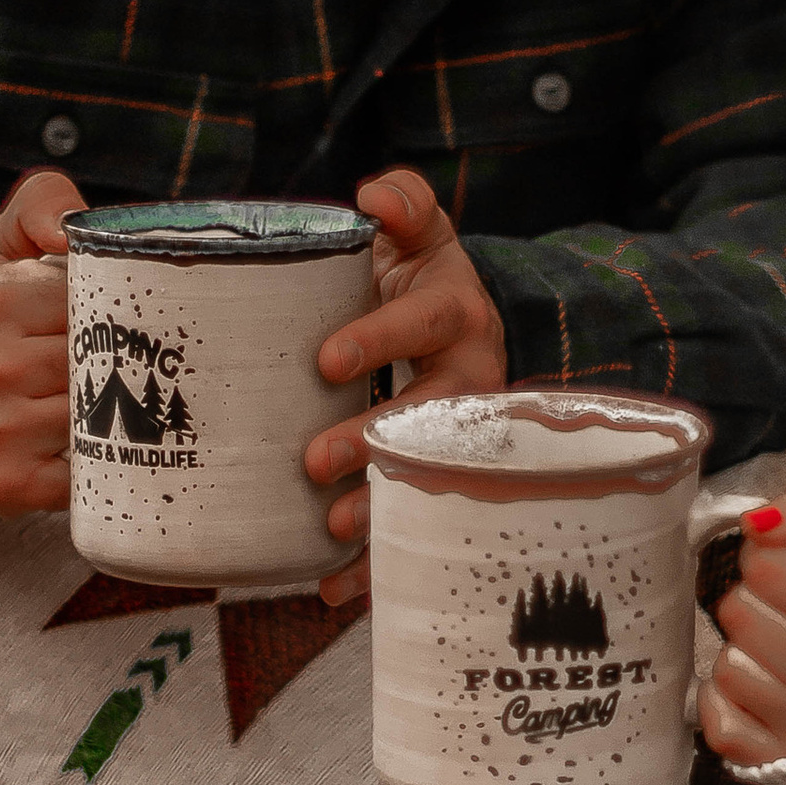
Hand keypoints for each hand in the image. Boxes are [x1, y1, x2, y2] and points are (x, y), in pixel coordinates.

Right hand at [0, 170, 80, 514]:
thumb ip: (40, 205)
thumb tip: (76, 224)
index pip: (91, 302)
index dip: (109, 310)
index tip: (102, 319)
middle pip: (100, 361)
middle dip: (114, 361)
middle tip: (108, 363)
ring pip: (102, 416)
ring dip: (113, 412)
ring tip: (97, 402)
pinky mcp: (8, 488)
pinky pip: (91, 472)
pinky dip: (101, 461)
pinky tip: (88, 446)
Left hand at [304, 169, 508, 608]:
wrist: (457, 339)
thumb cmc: (423, 285)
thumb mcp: (422, 238)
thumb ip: (405, 206)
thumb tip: (375, 196)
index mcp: (458, 319)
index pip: (426, 324)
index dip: (379, 339)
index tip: (325, 360)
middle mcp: (469, 385)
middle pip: (431, 416)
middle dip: (375, 441)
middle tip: (316, 458)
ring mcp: (458, 442)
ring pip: (429, 480)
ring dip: (382, 508)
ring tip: (331, 525)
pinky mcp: (438, 486)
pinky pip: (414, 530)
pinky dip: (373, 566)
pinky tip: (328, 588)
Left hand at [701, 474, 785, 767]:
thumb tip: (757, 523)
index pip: (768, 567)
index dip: (773, 556)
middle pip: (740, 613)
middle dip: (760, 602)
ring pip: (728, 666)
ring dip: (750, 651)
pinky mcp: (783, 763)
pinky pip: (718, 718)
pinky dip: (731, 701)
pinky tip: (771, 690)